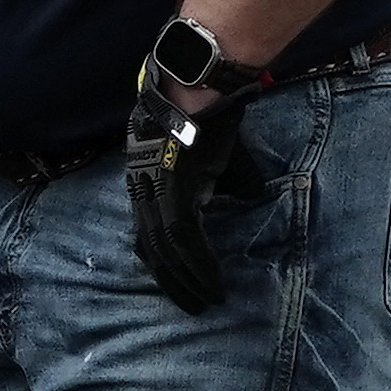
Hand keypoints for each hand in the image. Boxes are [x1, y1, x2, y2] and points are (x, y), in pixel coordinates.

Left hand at [122, 62, 281, 309]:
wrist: (202, 82)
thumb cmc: (210, 115)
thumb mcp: (215, 156)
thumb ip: (223, 181)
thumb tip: (247, 195)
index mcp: (147, 182)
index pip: (146, 233)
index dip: (161, 262)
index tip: (177, 284)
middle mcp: (143, 189)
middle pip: (150, 248)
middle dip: (172, 282)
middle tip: (192, 307)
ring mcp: (154, 188)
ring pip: (165, 249)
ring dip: (187, 280)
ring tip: (207, 301)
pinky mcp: (171, 188)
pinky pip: (182, 236)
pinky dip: (197, 263)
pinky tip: (211, 281)